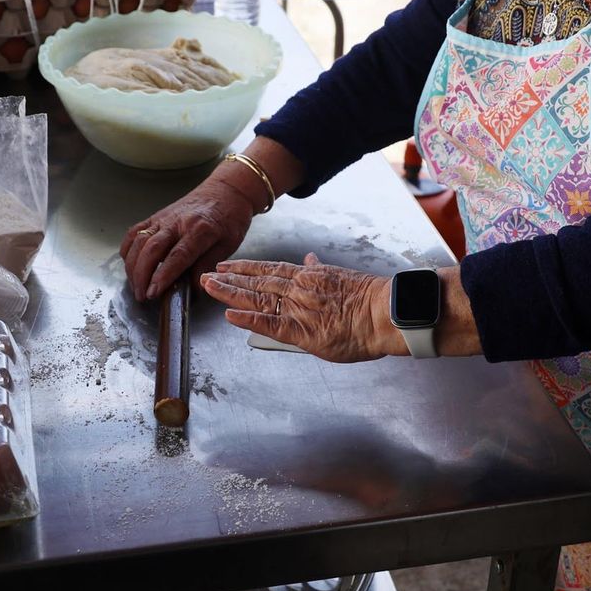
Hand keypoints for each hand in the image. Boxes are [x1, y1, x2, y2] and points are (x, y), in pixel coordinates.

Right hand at [121, 178, 256, 300]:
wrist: (225, 190)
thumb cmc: (229, 218)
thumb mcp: (229, 245)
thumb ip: (208, 265)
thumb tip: (194, 288)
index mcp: (200, 230)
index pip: (178, 256)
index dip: (163, 275)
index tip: (153, 292)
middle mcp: (178, 222)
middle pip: (152, 249)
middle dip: (142, 275)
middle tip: (141, 296)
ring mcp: (164, 218)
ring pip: (139, 241)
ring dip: (133, 266)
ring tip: (135, 286)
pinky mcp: (156, 216)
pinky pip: (135, 232)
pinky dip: (128, 249)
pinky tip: (129, 264)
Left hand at [200, 253, 400, 362]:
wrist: (385, 313)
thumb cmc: (370, 300)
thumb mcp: (340, 275)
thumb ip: (320, 269)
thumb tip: (309, 259)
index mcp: (308, 276)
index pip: (269, 270)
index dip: (245, 268)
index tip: (226, 266)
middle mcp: (297, 289)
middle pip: (256, 283)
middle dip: (229, 279)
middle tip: (205, 276)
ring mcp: (297, 309)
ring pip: (256, 299)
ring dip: (230, 294)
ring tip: (209, 288)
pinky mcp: (301, 331)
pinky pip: (269, 324)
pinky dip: (248, 320)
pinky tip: (230, 316)